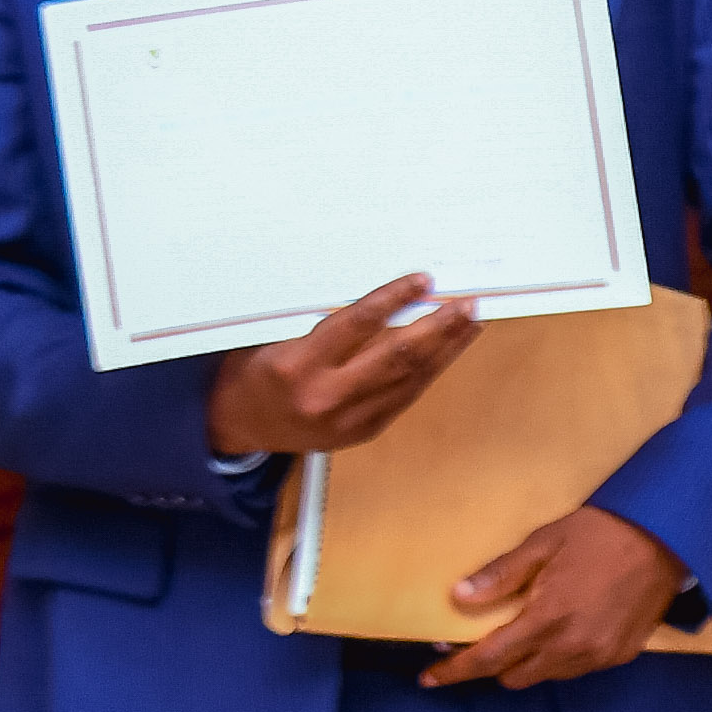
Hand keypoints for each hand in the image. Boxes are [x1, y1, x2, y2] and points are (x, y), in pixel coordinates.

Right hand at [210, 274, 476, 457]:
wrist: (240, 422)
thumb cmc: (260, 369)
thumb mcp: (280, 336)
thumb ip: (331, 324)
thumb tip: (392, 298)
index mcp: (297, 364)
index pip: (358, 323)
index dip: (396, 298)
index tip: (423, 280)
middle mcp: (325, 395)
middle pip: (397, 355)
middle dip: (439, 327)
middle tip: (467, 303)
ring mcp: (347, 418)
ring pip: (411, 377)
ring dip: (447, 348)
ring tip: (471, 322)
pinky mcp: (364, 431)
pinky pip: (407, 395)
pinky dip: (431, 370)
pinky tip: (449, 350)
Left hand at [426, 504, 686, 687]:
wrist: (668, 538)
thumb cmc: (601, 533)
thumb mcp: (545, 542)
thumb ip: (501, 574)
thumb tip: (459, 597)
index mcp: (548, 617)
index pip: (489, 658)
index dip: (455, 670)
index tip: (429, 678)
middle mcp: (572, 646)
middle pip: (514, 676)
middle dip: (495, 663)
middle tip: (491, 638)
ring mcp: (600, 655)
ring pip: (546, 676)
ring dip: (530, 661)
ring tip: (533, 631)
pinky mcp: (621, 655)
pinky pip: (577, 669)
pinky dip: (561, 657)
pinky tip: (568, 630)